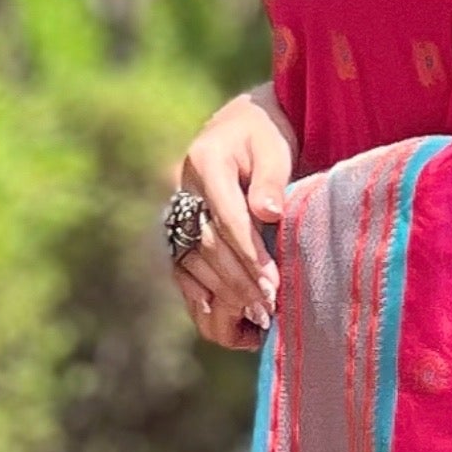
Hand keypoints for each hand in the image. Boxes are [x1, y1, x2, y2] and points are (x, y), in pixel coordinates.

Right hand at [170, 84, 294, 348]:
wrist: (239, 130)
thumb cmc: (264, 138)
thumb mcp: (273, 147)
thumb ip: (270, 179)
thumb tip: (269, 213)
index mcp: (206, 162)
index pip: (227, 217)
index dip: (249, 254)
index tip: (272, 283)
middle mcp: (185, 191)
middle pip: (208, 246)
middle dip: (239, 281)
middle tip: (268, 308)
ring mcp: (178, 213)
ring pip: (194, 263)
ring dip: (225, 295)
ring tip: (257, 320)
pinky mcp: (179, 233)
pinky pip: (184, 272)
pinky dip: (202, 299)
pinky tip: (225, 321)